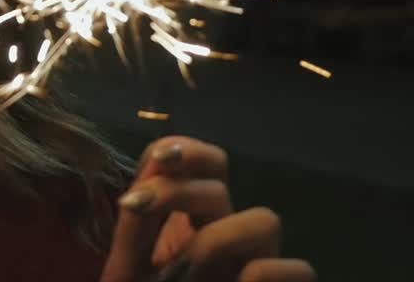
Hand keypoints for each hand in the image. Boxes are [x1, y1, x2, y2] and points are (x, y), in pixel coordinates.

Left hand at [99, 136, 314, 281]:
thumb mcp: (127, 267)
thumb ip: (137, 220)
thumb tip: (157, 163)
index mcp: (188, 223)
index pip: (205, 163)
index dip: (188, 150)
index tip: (160, 161)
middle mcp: (225, 238)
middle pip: (222, 186)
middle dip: (179, 198)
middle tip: (146, 229)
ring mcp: (254, 267)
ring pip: (264, 220)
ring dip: (214, 247)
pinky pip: (292, 269)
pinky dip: (257, 279)